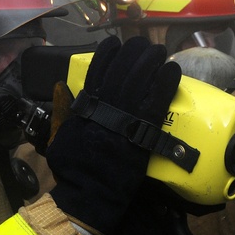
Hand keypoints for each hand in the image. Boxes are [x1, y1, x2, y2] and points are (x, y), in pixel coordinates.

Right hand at [47, 36, 180, 234]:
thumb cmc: (73, 168)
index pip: (97, 70)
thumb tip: (63, 90)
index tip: (115, 43)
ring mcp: (124, 116)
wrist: (89, 191)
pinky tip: (172, 70)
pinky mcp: (143, 130)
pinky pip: (157, 100)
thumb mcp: (62, 134)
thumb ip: (66, 111)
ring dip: (151, 61)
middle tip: (144, 44)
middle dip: (134, 53)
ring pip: (140, 79)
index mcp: (86, 105)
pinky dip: (165, 83)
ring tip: (159, 51)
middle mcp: (105, 106)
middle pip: (122, 69)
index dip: (108, 54)